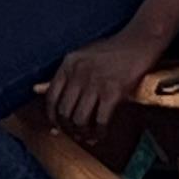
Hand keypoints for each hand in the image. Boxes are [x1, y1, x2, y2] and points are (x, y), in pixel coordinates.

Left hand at [44, 25, 167, 141]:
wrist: (140, 41)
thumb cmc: (113, 50)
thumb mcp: (83, 56)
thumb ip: (65, 73)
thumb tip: (38, 90)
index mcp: (69, 63)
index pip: (51, 97)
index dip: (53, 116)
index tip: (57, 126)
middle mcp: (79, 73)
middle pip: (64, 112)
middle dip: (68, 128)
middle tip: (75, 134)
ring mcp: (95, 82)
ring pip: (79, 119)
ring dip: (83, 133)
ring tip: (87, 136)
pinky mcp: (113, 91)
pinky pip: (100, 121)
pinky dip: (99, 132)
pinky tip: (101, 134)